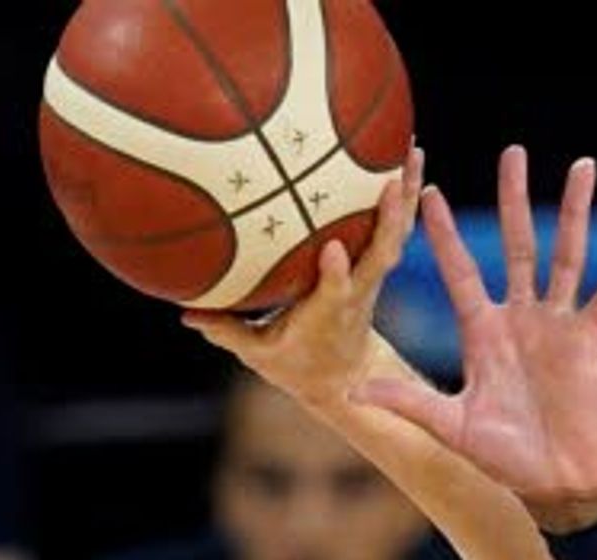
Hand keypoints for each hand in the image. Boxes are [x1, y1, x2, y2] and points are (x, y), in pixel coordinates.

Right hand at [184, 147, 427, 410]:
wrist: (347, 374)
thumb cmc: (299, 363)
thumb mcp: (259, 354)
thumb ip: (227, 331)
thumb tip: (186, 314)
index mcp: (332, 311)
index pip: (337, 291)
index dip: (337, 274)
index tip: (333, 249)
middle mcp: (360, 289)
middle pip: (382, 253)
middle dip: (389, 219)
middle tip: (393, 178)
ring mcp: (375, 274)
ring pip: (398, 232)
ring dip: (408, 193)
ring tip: (411, 148)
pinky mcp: (379, 262)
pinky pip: (396, 223)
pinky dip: (406, 192)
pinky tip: (406, 153)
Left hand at [349, 145, 596, 531]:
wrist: (554, 485)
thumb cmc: (504, 460)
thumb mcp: (450, 427)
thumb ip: (409, 402)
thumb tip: (353, 391)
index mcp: (482, 333)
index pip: (460, 271)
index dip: (444, 235)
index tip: (429, 193)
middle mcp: (518, 319)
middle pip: (516, 245)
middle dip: (514, 199)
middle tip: (512, 152)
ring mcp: (556, 327)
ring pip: (566, 256)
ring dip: (575, 212)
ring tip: (582, 166)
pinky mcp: (588, 344)